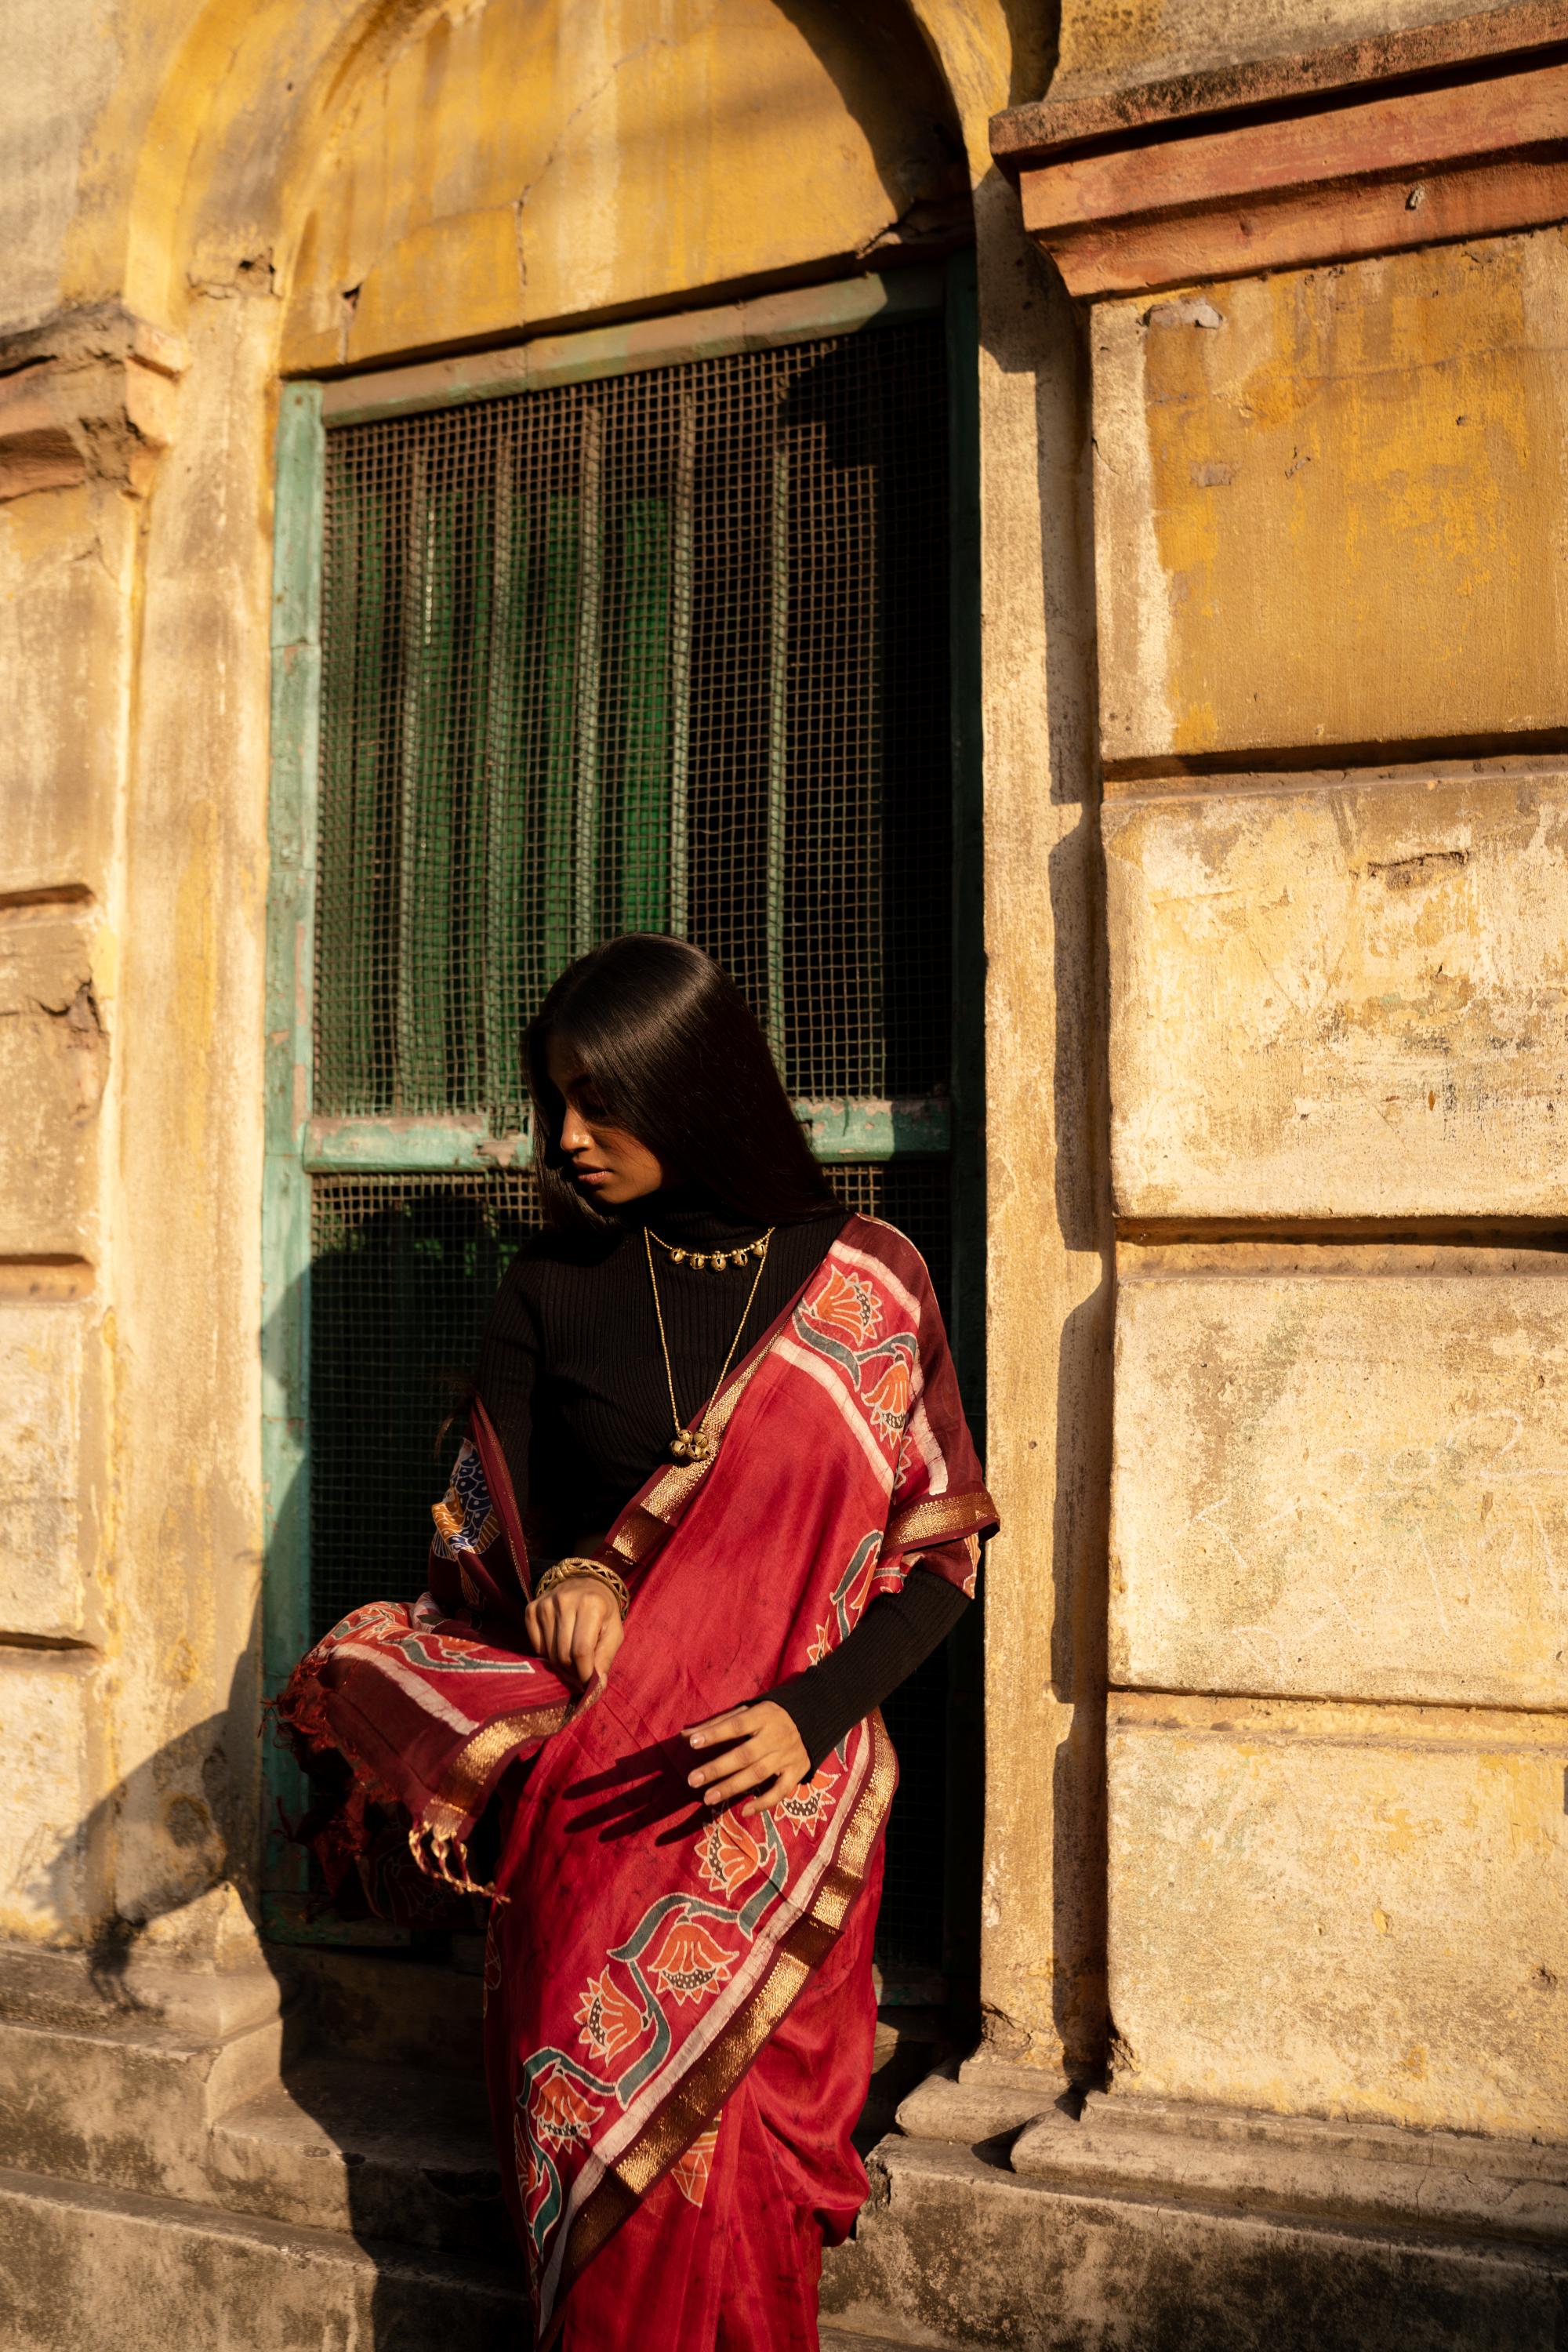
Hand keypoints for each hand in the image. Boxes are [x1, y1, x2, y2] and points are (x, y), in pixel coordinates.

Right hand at [524, 1576, 622, 1689]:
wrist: (586, 1582)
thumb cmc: (604, 1611)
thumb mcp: (614, 1631)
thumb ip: (606, 1657)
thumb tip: (597, 1685)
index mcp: (591, 1604)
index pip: (581, 1651)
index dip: (584, 1673)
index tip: (588, 1683)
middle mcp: (565, 1601)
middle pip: (563, 1654)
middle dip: (573, 1669)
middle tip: (581, 1667)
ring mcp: (545, 1604)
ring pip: (549, 1653)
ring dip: (561, 1662)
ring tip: (572, 1655)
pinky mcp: (531, 1609)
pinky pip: (536, 1646)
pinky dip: (547, 1653)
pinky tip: (558, 1643)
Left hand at [683, 1701, 809, 1817]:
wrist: (813, 1718)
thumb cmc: (770, 1716)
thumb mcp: (748, 1711)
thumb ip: (717, 1724)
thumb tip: (685, 1736)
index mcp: (763, 1716)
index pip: (736, 1725)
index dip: (715, 1734)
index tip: (693, 1743)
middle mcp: (776, 1736)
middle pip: (744, 1754)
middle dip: (717, 1768)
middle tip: (692, 1780)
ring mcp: (788, 1755)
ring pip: (758, 1774)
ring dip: (732, 1787)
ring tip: (708, 1798)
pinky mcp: (797, 1771)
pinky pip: (781, 1791)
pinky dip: (764, 1803)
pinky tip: (745, 1810)